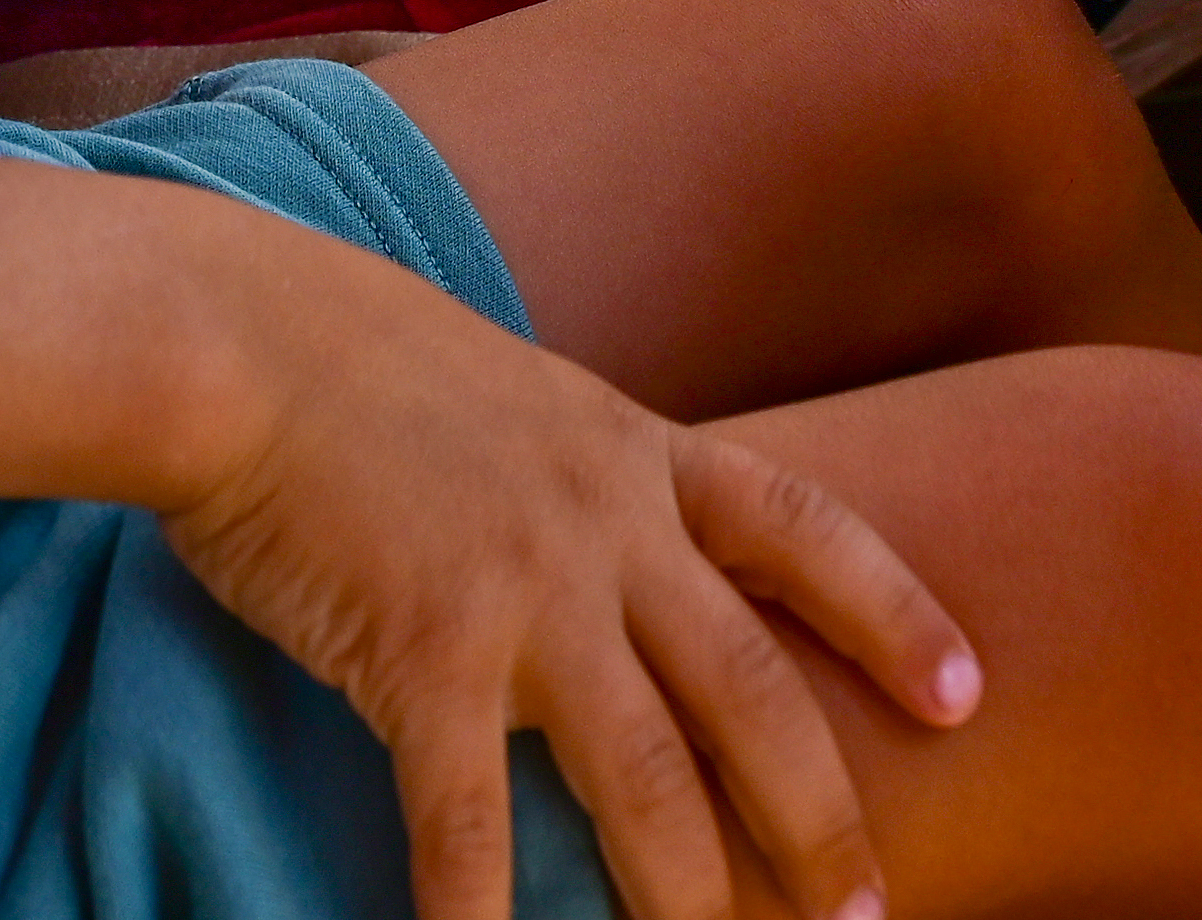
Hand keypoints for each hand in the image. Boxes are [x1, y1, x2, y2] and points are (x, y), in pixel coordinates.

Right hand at [157, 254, 976, 919]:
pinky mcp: (423, 648)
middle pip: (748, 687)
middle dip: (816, 811)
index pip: (804, 530)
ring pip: (641, 771)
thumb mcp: (518, 400)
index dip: (892, 615)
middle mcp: (604, 523)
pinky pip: (471, 815)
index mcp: (633, 455)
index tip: (964, 693)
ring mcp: (522, 588)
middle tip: (870, 911)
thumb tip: (627, 556)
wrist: (238, 339)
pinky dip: (486, 913)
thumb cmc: (354, 368)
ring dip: (688, 890)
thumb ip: (587, 479)